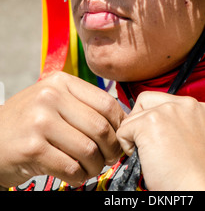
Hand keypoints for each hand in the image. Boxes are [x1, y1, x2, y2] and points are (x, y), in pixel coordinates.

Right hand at [0, 72, 125, 187]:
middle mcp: (50, 97)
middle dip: (112, 148)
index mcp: (61, 82)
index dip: (120, 124)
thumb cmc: (27, 121)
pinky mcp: (32, 148)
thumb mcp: (52, 100)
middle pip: (100, 127)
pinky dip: (79, 176)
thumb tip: (121, 121)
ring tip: (92, 167)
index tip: (120, 136)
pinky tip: (76, 174)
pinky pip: (71, 167)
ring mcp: (40, 122)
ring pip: (88, 149)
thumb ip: (81, 104)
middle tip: (111, 157)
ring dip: (96, 165)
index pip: (105, 102)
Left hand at [117, 91, 204, 190]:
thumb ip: (177, 124)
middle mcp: (184, 104)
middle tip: (148, 145)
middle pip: (145, 101)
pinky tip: (145, 159)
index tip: (159, 139)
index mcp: (199, 108)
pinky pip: (123, 130)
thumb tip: (150, 122)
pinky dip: (126, 147)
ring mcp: (167, 110)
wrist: (198, 191)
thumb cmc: (194, 176)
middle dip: (140, 121)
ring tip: (150, 156)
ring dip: (135, 136)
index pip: (163, 101)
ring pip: (133, 115)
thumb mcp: (192, 140)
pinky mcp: (150, 121)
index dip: (155, 120)